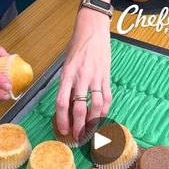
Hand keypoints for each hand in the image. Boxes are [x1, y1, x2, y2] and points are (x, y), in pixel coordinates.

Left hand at [56, 8, 111, 139]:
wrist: (93, 31)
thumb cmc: (76, 48)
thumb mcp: (66, 66)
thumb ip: (66, 86)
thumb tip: (67, 108)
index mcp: (67, 75)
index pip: (62, 103)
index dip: (62, 120)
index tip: (63, 130)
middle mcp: (81, 78)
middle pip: (79, 108)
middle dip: (78, 126)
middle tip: (77, 137)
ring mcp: (96, 78)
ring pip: (96, 106)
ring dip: (93, 121)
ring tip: (90, 131)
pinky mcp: (106, 77)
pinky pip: (107, 98)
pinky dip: (104, 110)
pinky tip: (101, 117)